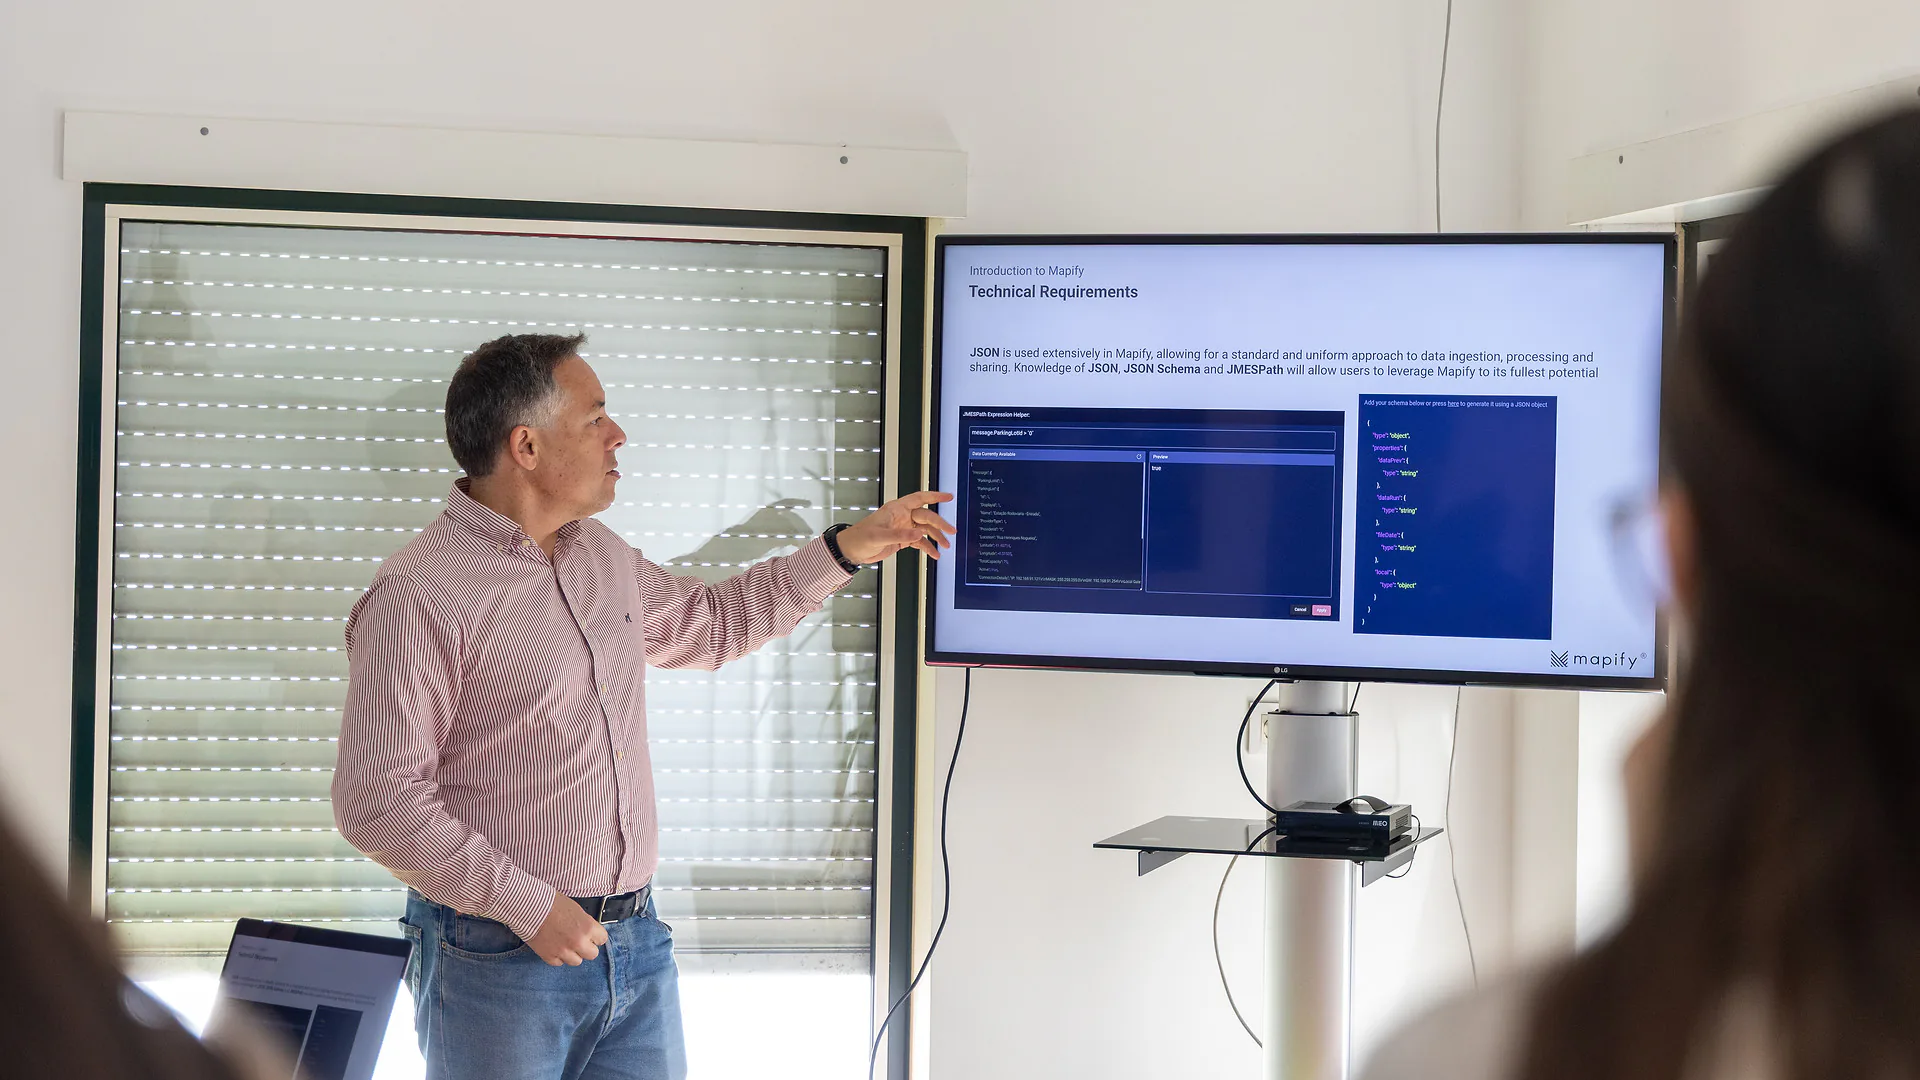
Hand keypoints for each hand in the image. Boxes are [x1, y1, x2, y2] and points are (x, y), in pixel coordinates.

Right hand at [526, 894, 607, 966]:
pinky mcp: (549, 957)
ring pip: (576, 961)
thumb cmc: (552, 903)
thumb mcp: (577, 910)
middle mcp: (578, 942)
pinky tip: (554, 946)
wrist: (530, 906)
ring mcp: (563, 951)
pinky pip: (559, 963)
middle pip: (592, 954)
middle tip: (579, 940)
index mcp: (588, 928)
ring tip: (565, 943)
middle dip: (587, 947)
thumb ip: (585, 924)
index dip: (596, 936)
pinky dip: (557, 956)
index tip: (591, 935)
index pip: (602, 939)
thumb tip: (589, 932)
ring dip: (573, 953)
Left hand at [838, 491, 955, 562]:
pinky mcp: (903, 540)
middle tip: (951, 531)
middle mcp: (902, 517)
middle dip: (940, 524)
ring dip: (936, 537)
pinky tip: (934, 554)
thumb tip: (917, 535)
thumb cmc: (859, 538)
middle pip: (926, 516)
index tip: (948, 497)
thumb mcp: (878, 537)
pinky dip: (928, 548)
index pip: (919, 498)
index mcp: (896, 509)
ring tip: (945, 545)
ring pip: (925, 530)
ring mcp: (903, 528)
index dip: (934, 496)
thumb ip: (899, 536)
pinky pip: (919, 542)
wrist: (852, 551)